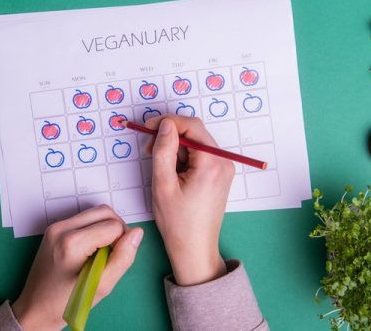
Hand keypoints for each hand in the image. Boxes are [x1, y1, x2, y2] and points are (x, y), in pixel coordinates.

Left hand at [11, 205, 143, 330]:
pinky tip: (89, 251)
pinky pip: (83, 219)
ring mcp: (55, 226)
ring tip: (100, 255)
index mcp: (72, 242)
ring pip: (94, 213)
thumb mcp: (102, 286)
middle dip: (116, 231)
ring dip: (105, 229)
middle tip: (111, 256)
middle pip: (105, 212)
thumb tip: (137, 234)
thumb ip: (123, 258)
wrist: (36, 308)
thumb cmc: (67, 302)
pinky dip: (93, 230)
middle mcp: (61, 228)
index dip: (121, 243)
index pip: (114, 226)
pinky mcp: (54, 229)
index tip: (112, 263)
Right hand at [145, 115, 233, 285]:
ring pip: (195, 144)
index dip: (168, 122)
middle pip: (194, 133)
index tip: (147, 128)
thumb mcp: (163, 184)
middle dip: (169, 136)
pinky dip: (182, 158)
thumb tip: (165, 125)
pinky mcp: (218, 175)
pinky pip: (199, 156)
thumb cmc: (178, 222)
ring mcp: (223, 169)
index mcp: (212, 163)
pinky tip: (171, 172)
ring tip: (158, 166)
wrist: (194, 249)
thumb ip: (163, 150)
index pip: (192, 126)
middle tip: (148, 149)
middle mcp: (223, 162)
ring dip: (175, 148)